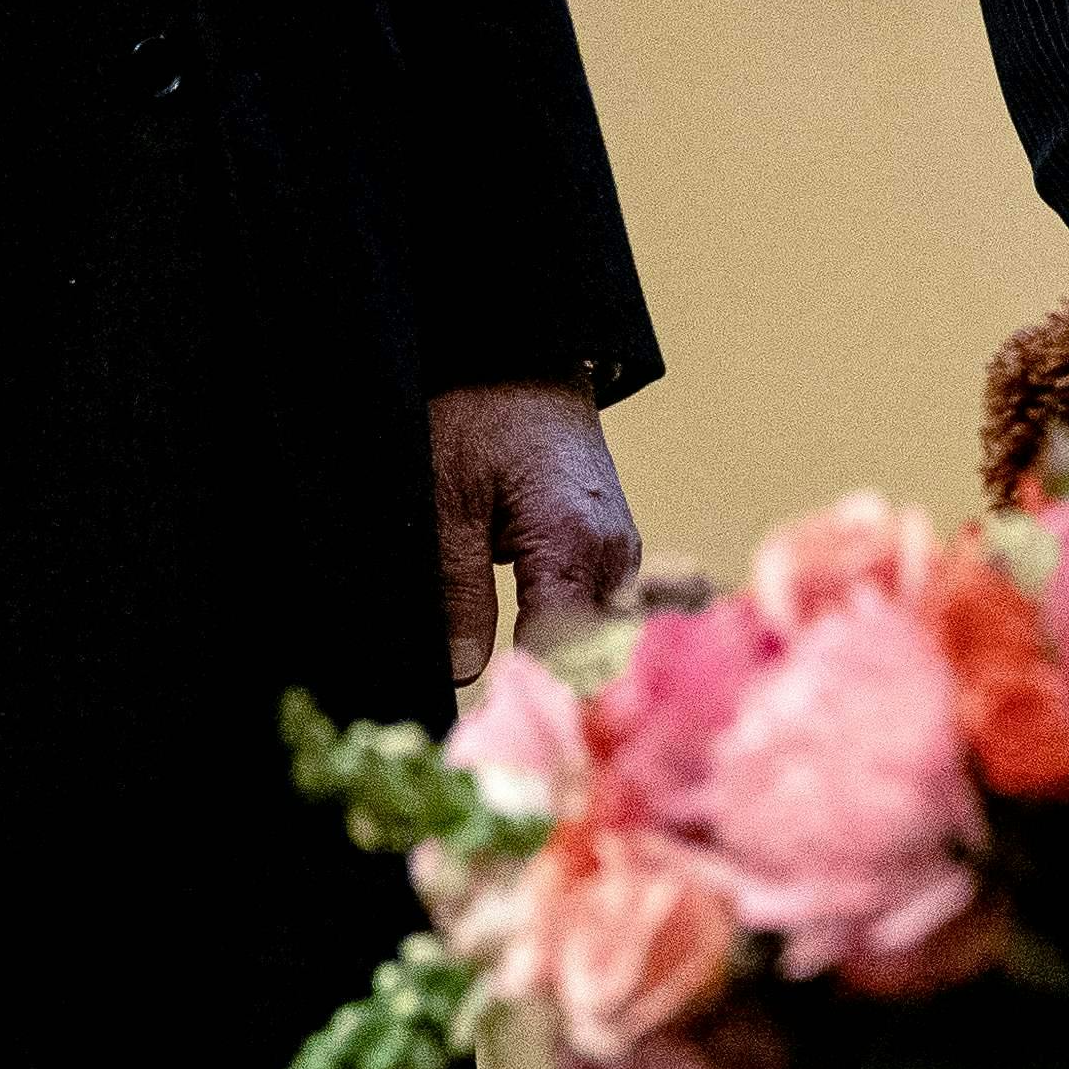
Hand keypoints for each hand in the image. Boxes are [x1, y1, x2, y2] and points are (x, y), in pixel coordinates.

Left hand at [429, 380, 641, 682]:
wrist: (525, 354)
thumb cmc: (481, 414)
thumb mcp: (446, 501)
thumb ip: (456, 592)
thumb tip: (464, 673)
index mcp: (574, 545)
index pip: (563, 656)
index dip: (526, 691)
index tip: (489, 715)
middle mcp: (613, 554)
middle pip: (593, 656)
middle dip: (548, 683)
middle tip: (498, 707)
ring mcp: (621, 550)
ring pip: (601, 637)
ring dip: (561, 656)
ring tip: (516, 673)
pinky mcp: (614, 545)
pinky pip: (600, 607)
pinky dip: (569, 627)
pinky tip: (535, 636)